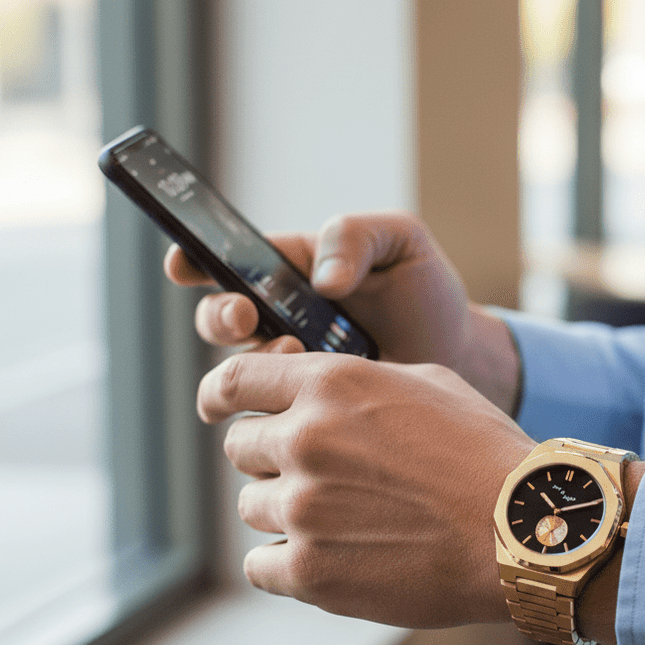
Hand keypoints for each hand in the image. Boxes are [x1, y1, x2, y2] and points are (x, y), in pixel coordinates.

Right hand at [165, 211, 519, 412]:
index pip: (228, 259)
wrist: (459, 358)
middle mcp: (278, 317)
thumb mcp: (402, 242)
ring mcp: (289, 366)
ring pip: (236, 369)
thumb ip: (357, 236)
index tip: (184, 264)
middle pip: (219, 317)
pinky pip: (270, 409)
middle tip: (246, 317)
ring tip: (296, 349)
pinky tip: (314, 391)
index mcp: (291, 268)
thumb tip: (322, 278)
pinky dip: (279, 400)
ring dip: (252, 361)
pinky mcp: (305, 407)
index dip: (194, 259)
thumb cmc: (427, 292)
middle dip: (220, 315)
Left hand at [197, 349, 534, 627]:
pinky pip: (260, 565)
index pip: (234, 380)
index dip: (221, 395)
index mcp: (330, 385)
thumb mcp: (426, 386)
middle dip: (272, 458)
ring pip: (253, 507)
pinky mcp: (310, 571)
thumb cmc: (483, 454)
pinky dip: (286, 563)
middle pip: (240, 448)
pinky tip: (330, 557)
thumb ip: (355, 384)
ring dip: (287, 511)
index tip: (220, 409)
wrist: (520, 531)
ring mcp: (303, 508)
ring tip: (346, 519)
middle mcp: (305, 440)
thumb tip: (312, 395)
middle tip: (321, 475)